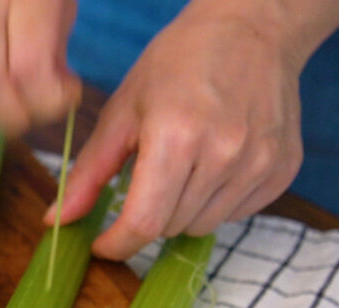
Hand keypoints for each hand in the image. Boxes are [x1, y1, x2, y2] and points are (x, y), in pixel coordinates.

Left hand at [48, 0, 338, 260]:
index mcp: (176, 137)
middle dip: (147, 215)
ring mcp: (259, 163)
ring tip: (181, 164)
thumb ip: (88, 173)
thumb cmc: (178, 65)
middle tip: (147, 175)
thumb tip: (56, 220)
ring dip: (181, 209)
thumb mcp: (121, 112)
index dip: (118, 244)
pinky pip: (236, 214)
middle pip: (170, 227)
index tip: (103, 245)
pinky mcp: (282, 169)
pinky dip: (215, 201)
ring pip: (202, 225)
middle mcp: (224, 154)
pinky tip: (212, 163)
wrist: (250, 30)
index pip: (145, 222)